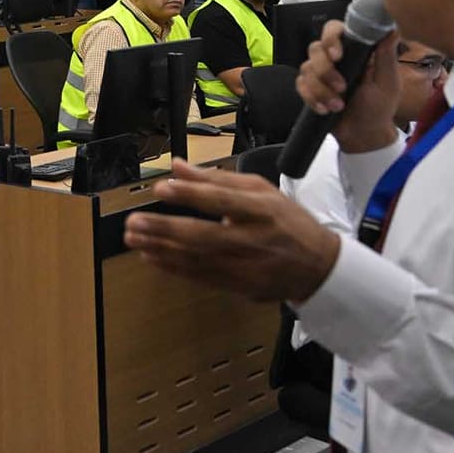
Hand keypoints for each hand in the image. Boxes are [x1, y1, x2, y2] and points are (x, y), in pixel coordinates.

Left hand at [122, 161, 341, 301]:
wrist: (319, 266)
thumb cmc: (287, 221)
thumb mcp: (261, 190)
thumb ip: (216, 179)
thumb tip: (178, 166)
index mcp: (262, 209)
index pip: (222, 200)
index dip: (190, 194)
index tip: (160, 189)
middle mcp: (255, 239)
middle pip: (204, 235)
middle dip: (165, 229)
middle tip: (134, 222)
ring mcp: (248, 267)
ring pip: (198, 259)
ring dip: (161, 249)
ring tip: (134, 238)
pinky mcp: (242, 287)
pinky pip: (202, 277)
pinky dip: (174, 268)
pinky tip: (152, 257)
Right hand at [297, 17, 400, 153]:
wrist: (363, 135)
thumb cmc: (379, 108)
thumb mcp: (387, 82)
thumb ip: (386, 56)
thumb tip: (391, 28)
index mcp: (354, 51)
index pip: (335, 30)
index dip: (330, 38)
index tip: (337, 56)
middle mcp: (334, 59)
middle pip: (315, 48)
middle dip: (325, 70)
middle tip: (341, 87)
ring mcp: (320, 73)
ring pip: (306, 68)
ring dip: (321, 89)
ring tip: (337, 105)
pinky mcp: (309, 88)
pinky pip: (300, 85)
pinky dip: (312, 98)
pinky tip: (324, 109)